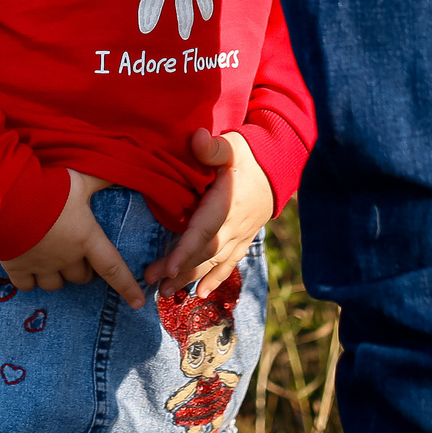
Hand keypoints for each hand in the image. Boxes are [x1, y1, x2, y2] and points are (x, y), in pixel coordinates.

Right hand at [0, 171, 145, 307]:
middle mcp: (66, 258)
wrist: (7, 196)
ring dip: (58, 276)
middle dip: (83, 268)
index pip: (113, 268)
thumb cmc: (49, 186)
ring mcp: (41, 266)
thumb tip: (125, 169)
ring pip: (56, 285)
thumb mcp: (80, 179)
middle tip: (77, 253)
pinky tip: (29, 267)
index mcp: (86, 238)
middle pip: (82, 277)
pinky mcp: (17, 268)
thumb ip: (101, 179)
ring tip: (52, 260)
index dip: (127, 286)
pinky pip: (28, 286)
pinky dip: (30, 280)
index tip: (137, 302)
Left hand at [142, 130, 274, 297]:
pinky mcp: (243, 240)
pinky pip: (228, 264)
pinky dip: (214, 280)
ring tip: (165, 292)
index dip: (187, 249)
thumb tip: (197, 138)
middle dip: (179, 269)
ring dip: (190, 278)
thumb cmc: (248, 155)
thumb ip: (213, 147)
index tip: (169, 267)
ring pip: (214, 262)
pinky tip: (200, 294)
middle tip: (153, 282)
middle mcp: (235, 225)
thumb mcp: (231, 145)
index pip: (205, 230)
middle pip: (205, 253)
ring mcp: (241, 236)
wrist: (278, 168)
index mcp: (228, 203)